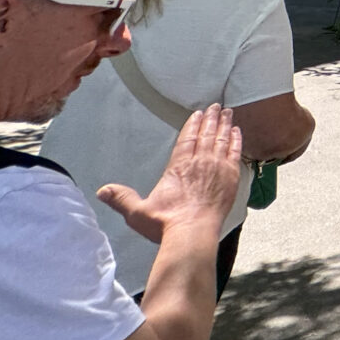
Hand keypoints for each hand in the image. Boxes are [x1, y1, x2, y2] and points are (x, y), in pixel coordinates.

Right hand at [98, 104, 242, 245]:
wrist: (193, 233)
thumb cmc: (165, 222)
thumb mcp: (137, 212)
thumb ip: (122, 199)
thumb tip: (101, 190)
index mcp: (178, 166)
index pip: (187, 139)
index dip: (193, 125)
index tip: (199, 113)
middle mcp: (199, 162)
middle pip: (206, 135)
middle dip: (211, 119)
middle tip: (217, 106)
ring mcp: (218, 168)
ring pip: (222, 140)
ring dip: (225, 125)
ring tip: (228, 112)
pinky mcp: (231, 177)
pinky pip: (235, 153)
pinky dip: (236, 140)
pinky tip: (237, 132)